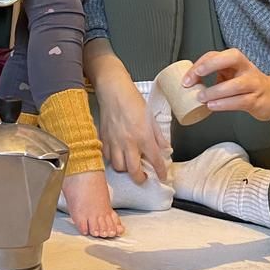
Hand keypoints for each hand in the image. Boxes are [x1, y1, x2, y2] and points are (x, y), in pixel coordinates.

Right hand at [94, 69, 169, 183]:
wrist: (113, 91)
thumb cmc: (132, 100)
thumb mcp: (151, 117)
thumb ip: (158, 135)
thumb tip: (165, 147)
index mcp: (143, 136)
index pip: (155, 160)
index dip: (160, 171)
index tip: (162, 176)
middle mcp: (129, 142)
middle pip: (133, 171)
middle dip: (140, 178)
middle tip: (144, 177)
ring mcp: (115, 142)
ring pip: (119, 167)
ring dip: (126, 169)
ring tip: (130, 165)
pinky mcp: (104, 139)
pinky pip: (107, 157)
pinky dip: (113, 160)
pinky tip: (118, 155)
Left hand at [182, 48, 269, 121]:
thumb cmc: (248, 84)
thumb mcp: (231, 74)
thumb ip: (214, 74)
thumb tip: (190, 82)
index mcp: (236, 60)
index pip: (216, 54)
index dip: (201, 64)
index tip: (188, 77)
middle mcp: (246, 68)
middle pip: (232, 57)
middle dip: (211, 65)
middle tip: (195, 77)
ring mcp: (253, 83)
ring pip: (235, 84)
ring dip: (216, 91)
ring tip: (201, 97)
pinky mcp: (256, 100)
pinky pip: (240, 101)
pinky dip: (224, 104)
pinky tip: (213, 106)